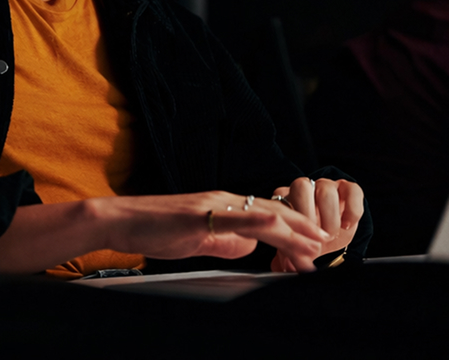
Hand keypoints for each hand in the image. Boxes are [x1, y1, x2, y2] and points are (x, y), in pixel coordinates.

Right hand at [93, 191, 331, 271]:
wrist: (122, 219)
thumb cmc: (156, 230)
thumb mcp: (198, 240)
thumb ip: (225, 242)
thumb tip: (250, 249)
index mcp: (223, 205)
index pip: (267, 215)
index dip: (294, 227)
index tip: (314, 244)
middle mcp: (223, 199)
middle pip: (273, 211)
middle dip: (303, 229)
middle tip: (326, 246)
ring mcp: (213, 204)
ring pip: (262, 215)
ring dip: (292, 232)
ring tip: (314, 246)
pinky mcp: (200, 214)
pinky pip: (236, 219)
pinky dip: (259, 223)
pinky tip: (275, 229)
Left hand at [269, 177, 362, 271]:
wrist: (332, 235)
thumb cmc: (309, 239)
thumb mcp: (297, 246)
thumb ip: (288, 254)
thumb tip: (282, 267)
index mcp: (288, 196)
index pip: (282, 196)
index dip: (289, 220)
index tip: (297, 242)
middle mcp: (306, 187)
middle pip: (302, 186)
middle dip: (308, 215)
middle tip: (315, 239)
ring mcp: (327, 185)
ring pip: (326, 190)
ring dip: (329, 217)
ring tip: (331, 237)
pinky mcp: (349, 189)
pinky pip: (352, 191)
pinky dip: (351, 210)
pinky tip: (347, 226)